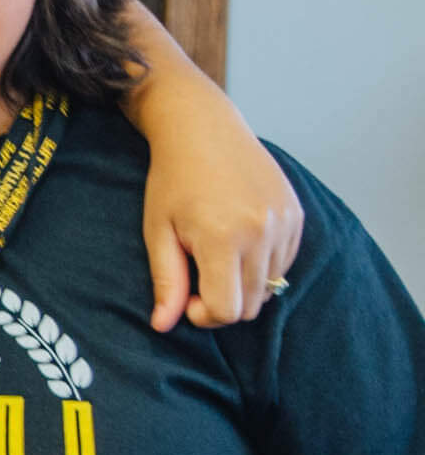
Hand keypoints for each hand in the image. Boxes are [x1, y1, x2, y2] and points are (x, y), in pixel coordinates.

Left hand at [141, 115, 302, 330]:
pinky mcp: (296, 215)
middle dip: (223, 302)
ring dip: (243, 283)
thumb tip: (163, 326)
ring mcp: (285, 223)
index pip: (228, 310)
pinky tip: (237, 239)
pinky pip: (284, 262)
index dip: (203, 315)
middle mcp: (262, 232)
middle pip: (252, 304)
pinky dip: (261, 264)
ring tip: (215, 253)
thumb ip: (166, 281)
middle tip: (197, 277)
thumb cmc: (172, 179)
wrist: (203, 128)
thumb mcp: (158, 231)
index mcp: (224, 238)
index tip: (185, 297)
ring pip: (271, 286)